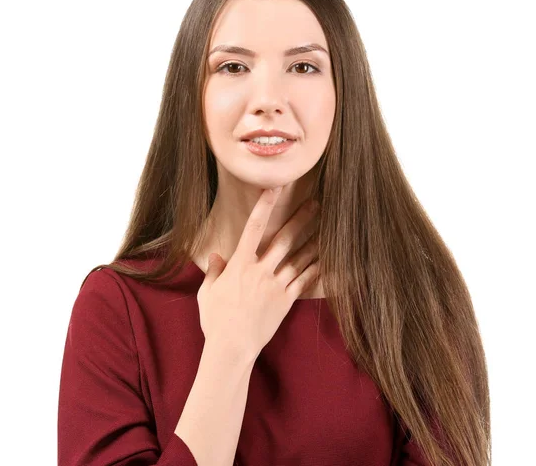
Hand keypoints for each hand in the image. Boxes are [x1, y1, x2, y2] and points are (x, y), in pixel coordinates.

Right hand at [196, 187, 320, 358]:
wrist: (232, 347)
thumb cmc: (215, 320)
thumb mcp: (207, 292)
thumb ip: (215, 271)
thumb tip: (217, 254)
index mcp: (239, 265)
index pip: (253, 228)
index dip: (264, 206)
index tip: (274, 189)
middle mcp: (260, 270)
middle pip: (284, 239)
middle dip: (300, 219)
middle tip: (316, 203)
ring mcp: (275, 285)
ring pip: (298, 258)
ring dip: (313, 241)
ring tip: (328, 227)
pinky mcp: (285, 301)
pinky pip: (304, 281)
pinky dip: (316, 269)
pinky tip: (327, 259)